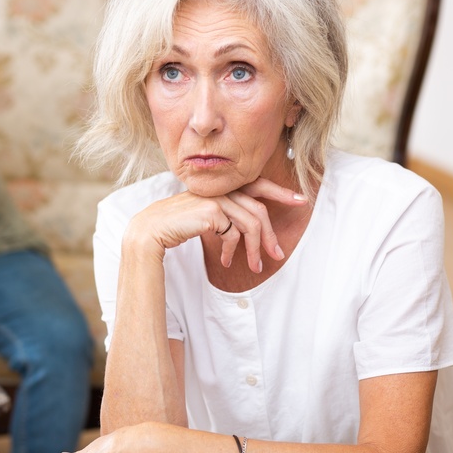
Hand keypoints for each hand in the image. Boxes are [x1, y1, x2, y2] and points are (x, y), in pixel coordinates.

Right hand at [128, 177, 306, 272]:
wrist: (151, 229)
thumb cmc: (176, 225)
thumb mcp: (205, 219)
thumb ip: (225, 218)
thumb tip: (245, 235)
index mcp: (221, 187)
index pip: (257, 184)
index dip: (281, 191)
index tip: (301, 200)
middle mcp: (222, 189)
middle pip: (259, 208)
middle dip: (271, 234)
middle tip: (278, 254)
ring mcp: (217, 197)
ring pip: (251, 223)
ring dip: (256, 249)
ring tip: (256, 267)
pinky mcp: (213, 210)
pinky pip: (235, 232)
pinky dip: (234, 249)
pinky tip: (228, 261)